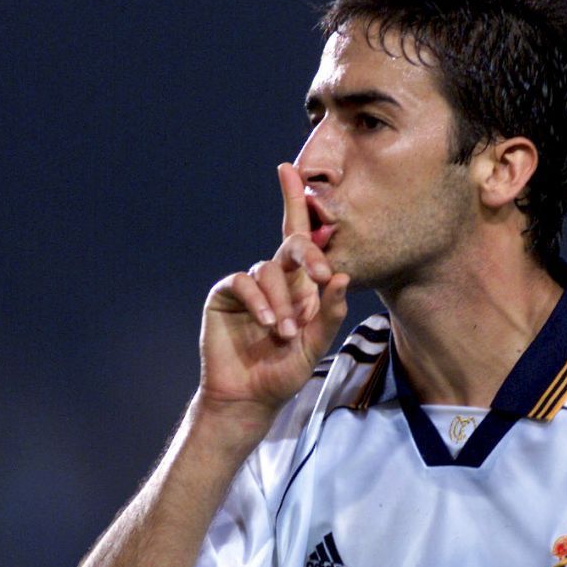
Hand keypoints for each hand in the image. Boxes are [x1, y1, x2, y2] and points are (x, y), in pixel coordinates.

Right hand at [198, 164, 349, 419]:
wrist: (248, 396)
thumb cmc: (283, 372)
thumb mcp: (314, 345)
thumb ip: (328, 314)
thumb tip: (341, 276)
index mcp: (300, 285)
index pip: (302, 238)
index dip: (295, 201)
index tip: (290, 171)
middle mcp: (275, 278)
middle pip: (289, 243)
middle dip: (305, 251)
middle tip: (318, 273)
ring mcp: (249, 285)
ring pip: (270, 271)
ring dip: (282, 302)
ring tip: (285, 333)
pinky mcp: (226, 294)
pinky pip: (244, 282)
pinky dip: (259, 301)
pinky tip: (268, 323)